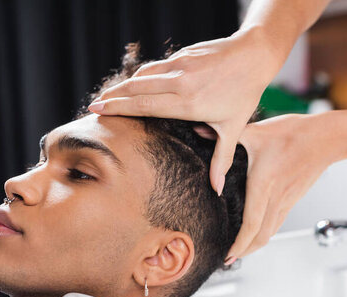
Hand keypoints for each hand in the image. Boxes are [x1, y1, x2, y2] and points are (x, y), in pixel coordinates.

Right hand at [88, 27, 284, 195]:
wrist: (254, 55)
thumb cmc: (245, 94)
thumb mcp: (233, 129)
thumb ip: (221, 160)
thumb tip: (216, 190)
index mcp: (188, 103)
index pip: (144, 105)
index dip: (119, 107)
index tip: (97, 110)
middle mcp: (180, 83)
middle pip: (136, 89)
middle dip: (112, 97)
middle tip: (93, 106)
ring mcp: (180, 66)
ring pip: (143, 75)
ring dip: (124, 85)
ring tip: (108, 96)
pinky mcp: (182, 54)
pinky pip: (156, 66)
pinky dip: (142, 75)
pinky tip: (135, 83)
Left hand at [227, 113, 333, 261]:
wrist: (327, 138)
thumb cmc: (295, 133)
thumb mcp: (257, 132)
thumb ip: (227, 136)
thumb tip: (199, 129)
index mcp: (264, 185)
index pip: (252, 225)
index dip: (240, 244)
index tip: (228, 255)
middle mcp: (276, 198)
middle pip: (261, 236)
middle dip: (245, 251)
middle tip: (229, 259)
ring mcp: (287, 200)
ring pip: (271, 231)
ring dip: (255, 244)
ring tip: (241, 250)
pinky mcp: (293, 197)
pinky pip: (278, 222)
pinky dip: (266, 232)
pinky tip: (259, 231)